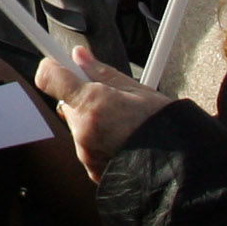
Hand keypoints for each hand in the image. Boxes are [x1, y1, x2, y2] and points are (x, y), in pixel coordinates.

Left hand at [35, 44, 173, 176]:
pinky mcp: (92, 169)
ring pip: (78, 126)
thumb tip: (79, 56)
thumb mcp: (137, 89)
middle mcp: (83, 129)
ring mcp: (86, 152)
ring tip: (123, 125)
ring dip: (92, 122)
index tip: (59, 64)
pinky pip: (87, 147)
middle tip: (110, 99)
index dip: (53, 67)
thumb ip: (101, 72)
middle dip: (82, 98)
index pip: (49, 77)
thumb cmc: (165, 127)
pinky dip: (99, 142)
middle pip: (67, 103)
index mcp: (92, 103)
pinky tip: (122, 142)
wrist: (177, 167)